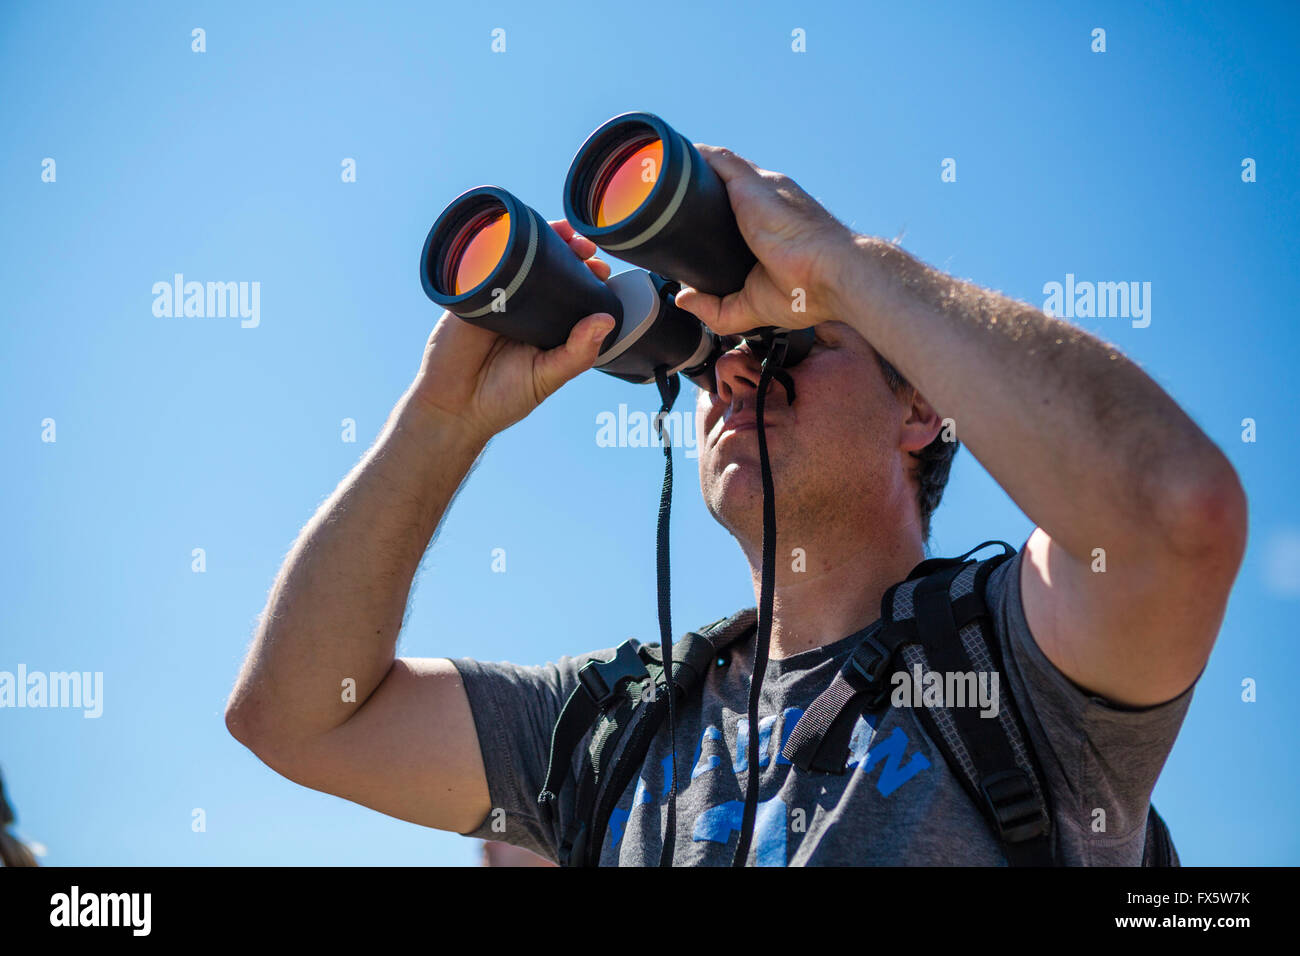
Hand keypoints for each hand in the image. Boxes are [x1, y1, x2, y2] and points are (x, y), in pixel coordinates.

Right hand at [408, 220, 615, 441]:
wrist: (454, 407)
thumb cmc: (502, 396)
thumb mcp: (549, 376)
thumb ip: (578, 353)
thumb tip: (606, 319)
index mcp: (549, 325)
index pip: (574, 292)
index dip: (589, 275)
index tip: (601, 269)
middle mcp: (526, 307)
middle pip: (551, 268)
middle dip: (571, 250)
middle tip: (585, 248)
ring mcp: (497, 296)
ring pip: (522, 259)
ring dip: (544, 239)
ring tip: (563, 234)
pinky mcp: (470, 292)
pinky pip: (486, 262)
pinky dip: (502, 244)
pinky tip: (519, 234)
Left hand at [673, 145, 856, 333]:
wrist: (833, 274)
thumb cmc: (809, 291)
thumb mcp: (753, 307)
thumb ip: (717, 309)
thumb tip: (684, 299)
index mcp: (769, 226)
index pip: (736, 209)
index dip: (713, 211)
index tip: (689, 219)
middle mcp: (766, 200)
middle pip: (725, 184)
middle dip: (698, 189)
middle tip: (664, 200)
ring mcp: (759, 188)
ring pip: (719, 168)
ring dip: (693, 169)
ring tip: (659, 175)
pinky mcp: (750, 183)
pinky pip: (715, 160)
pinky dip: (693, 158)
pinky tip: (669, 163)